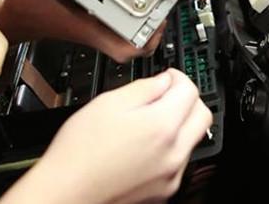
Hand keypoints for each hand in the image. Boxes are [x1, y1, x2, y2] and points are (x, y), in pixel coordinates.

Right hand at [0, 0, 162, 61]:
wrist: (15, 20)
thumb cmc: (26, 6)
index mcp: (86, 26)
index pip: (122, 48)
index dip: (146, 40)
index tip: (158, 23)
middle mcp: (93, 31)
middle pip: (134, 45)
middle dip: (154, 30)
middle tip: (164, 9)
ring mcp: (94, 29)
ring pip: (128, 37)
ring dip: (145, 26)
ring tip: (157, 5)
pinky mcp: (92, 23)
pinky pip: (118, 27)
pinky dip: (130, 20)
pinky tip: (133, 0)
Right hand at [0, 69, 211, 203]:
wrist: (66, 191)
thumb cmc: (80, 152)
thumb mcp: (109, 102)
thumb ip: (144, 87)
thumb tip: (164, 81)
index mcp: (162, 127)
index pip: (190, 90)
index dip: (177, 77)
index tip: (166, 77)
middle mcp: (173, 154)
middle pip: (202, 115)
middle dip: (187, 100)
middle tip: (166, 95)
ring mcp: (171, 175)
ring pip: (191, 139)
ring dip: (179, 125)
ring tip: (147, 123)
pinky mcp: (164, 191)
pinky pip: (178, 162)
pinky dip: (169, 149)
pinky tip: (143, 147)